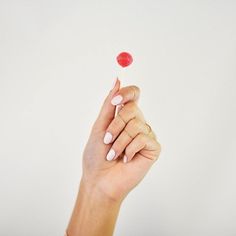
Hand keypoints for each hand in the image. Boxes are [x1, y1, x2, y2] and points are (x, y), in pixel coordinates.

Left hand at [82, 79, 160, 201]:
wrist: (100, 180)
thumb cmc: (97, 155)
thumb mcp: (99, 125)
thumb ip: (109, 104)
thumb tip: (117, 79)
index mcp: (124, 116)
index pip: (134, 94)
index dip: (127, 93)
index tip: (116, 101)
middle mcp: (137, 123)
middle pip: (133, 109)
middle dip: (115, 125)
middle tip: (107, 140)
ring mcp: (146, 135)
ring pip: (136, 125)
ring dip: (119, 141)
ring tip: (114, 153)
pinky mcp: (153, 148)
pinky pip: (143, 139)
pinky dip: (129, 149)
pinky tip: (126, 159)